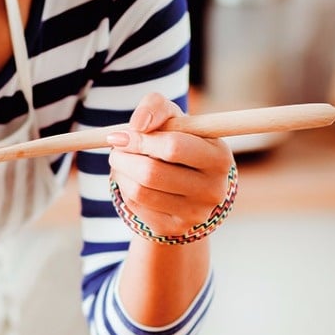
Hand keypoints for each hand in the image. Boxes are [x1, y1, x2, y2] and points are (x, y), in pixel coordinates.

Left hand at [106, 91, 234, 237]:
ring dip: (120, 172)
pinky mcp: (174, 228)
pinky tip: (130, 180)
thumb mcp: (173, 117)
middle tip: (115, 149)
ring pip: (139, 191)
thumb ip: (155, 107)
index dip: (140, 139)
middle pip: (151, 172)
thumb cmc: (178, 140)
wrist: (186, 181)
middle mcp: (213, 189)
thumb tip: (136, 124)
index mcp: (219, 157)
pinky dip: (124, 189)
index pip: (173, 147)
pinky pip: (136, 206)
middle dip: (124, 157)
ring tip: (121, 161)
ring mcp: (195, 213)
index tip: (123, 134)